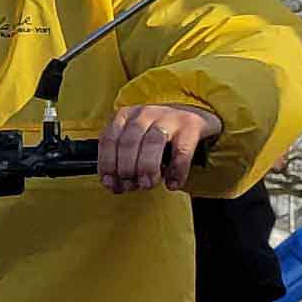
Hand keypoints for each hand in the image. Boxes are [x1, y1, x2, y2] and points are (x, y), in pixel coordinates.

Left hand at [98, 102, 218, 192]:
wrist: (195, 115)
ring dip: (146, 168)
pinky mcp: (191, 125)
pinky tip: (172, 184)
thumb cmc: (157, 136)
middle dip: (126, 169)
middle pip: (129, 143)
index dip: (107, 165)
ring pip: (152, 143)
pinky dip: (176, 171)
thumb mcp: (135, 139)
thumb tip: (114, 185)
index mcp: (124, 116)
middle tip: (131, 187)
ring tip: (147, 185)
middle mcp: (144, 114)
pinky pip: (182, 151)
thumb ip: (122, 159)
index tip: (110, 183)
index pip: (108, 140)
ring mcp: (168, 117)